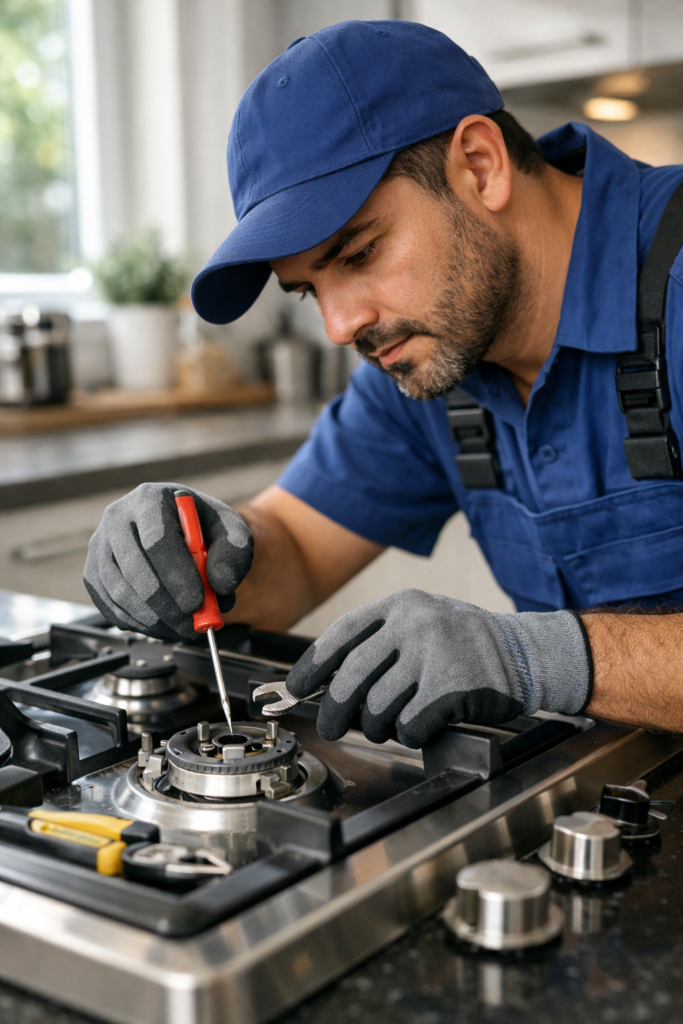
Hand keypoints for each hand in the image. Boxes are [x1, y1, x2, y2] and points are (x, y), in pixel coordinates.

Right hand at [84, 483, 252, 640]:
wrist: (182, 532)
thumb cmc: (205, 528)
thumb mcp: (232, 531)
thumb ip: (234, 554)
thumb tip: (219, 585)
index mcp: (150, 498)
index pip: (157, 540)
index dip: (177, 576)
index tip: (198, 602)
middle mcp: (117, 519)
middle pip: (135, 570)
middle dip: (167, 606)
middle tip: (193, 626)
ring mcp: (100, 548)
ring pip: (121, 594)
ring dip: (156, 620)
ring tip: (185, 628)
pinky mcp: (93, 576)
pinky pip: (111, 609)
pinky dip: (140, 625)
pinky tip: (165, 625)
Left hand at [287, 589, 591, 747]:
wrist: (525, 654)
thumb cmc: (466, 644)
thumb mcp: (422, 623)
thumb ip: (379, 644)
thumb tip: (326, 683)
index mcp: (400, 605)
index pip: (341, 635)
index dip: (312, 665)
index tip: (296, 688)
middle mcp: (413, 624)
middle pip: (351, 677)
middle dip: (334, 710)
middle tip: (330, 727)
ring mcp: (433, 654)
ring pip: (377, 707)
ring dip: (377, 727)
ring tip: (389, 725)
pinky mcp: (450, 688)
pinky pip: (408, 724)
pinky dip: (408, 733)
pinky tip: (421, 725)